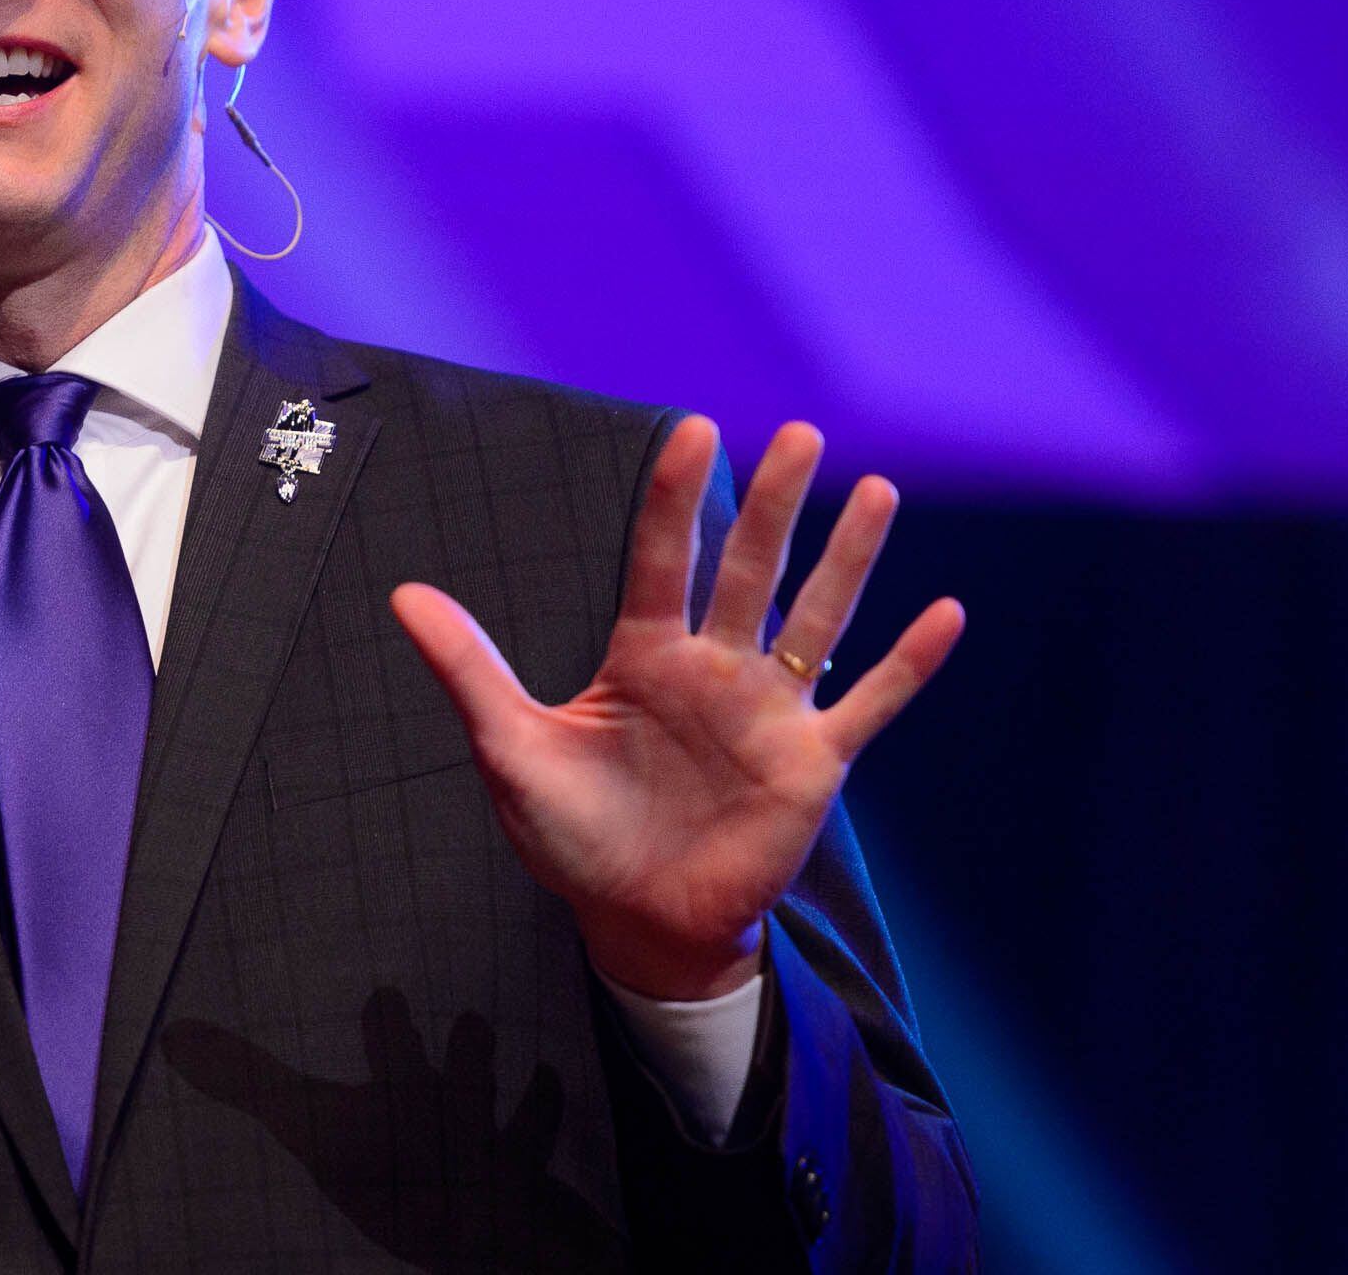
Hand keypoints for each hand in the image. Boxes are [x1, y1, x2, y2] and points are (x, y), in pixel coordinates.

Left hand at [391, 417, 960, 1000]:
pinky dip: (907, 663)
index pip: (661, 558)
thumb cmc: (571, 834)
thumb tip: (402, 594)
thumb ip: (469, 669)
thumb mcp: (509, 748)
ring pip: (817, 616)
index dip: (675, 497)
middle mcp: (713, 668)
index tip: (695, 426)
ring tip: (877, 489)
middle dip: (774, 502)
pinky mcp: (810, 763)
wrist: (631, 920)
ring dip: (848, 557)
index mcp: (643, 656)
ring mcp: (768, 711)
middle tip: (800, 432)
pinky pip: (868, 704)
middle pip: (749, 568)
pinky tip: (945, 612)